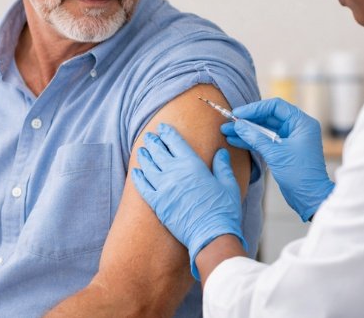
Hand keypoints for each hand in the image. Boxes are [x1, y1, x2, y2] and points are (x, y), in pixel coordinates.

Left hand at [132, 123, 246, 279]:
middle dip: (153, 142)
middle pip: (159, 152)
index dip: (168, 133)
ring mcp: (163, 188)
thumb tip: (220, 152)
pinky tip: (135, 172)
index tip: (163, 128)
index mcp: (192, 164)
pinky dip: (138, 178)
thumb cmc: (223, 210)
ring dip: (144, 157)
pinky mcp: (158, 204)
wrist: (211, 235)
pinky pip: (143, 187)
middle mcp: (175, 173)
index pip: (176, 142)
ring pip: (148, 167)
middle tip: (149, 137)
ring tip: (142, 151)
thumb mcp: (228, 184)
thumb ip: (222, 166)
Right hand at [221, 98, 334, 221]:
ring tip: (227, 131)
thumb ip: (255, 137)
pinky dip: (252, 141)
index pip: (275, 107)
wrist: (309, 198)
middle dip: (247, 120)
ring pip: (264, 129)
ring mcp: (290, 139)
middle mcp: (297, 128)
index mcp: (301, 123)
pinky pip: (265, 140)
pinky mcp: (284, 150)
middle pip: (268, 117)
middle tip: (229, 122)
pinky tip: (235, 140)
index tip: (238, 113)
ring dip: (247, 131)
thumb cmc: (299, 175)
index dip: (254, 108)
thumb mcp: (275, 154)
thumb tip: (238, 125)